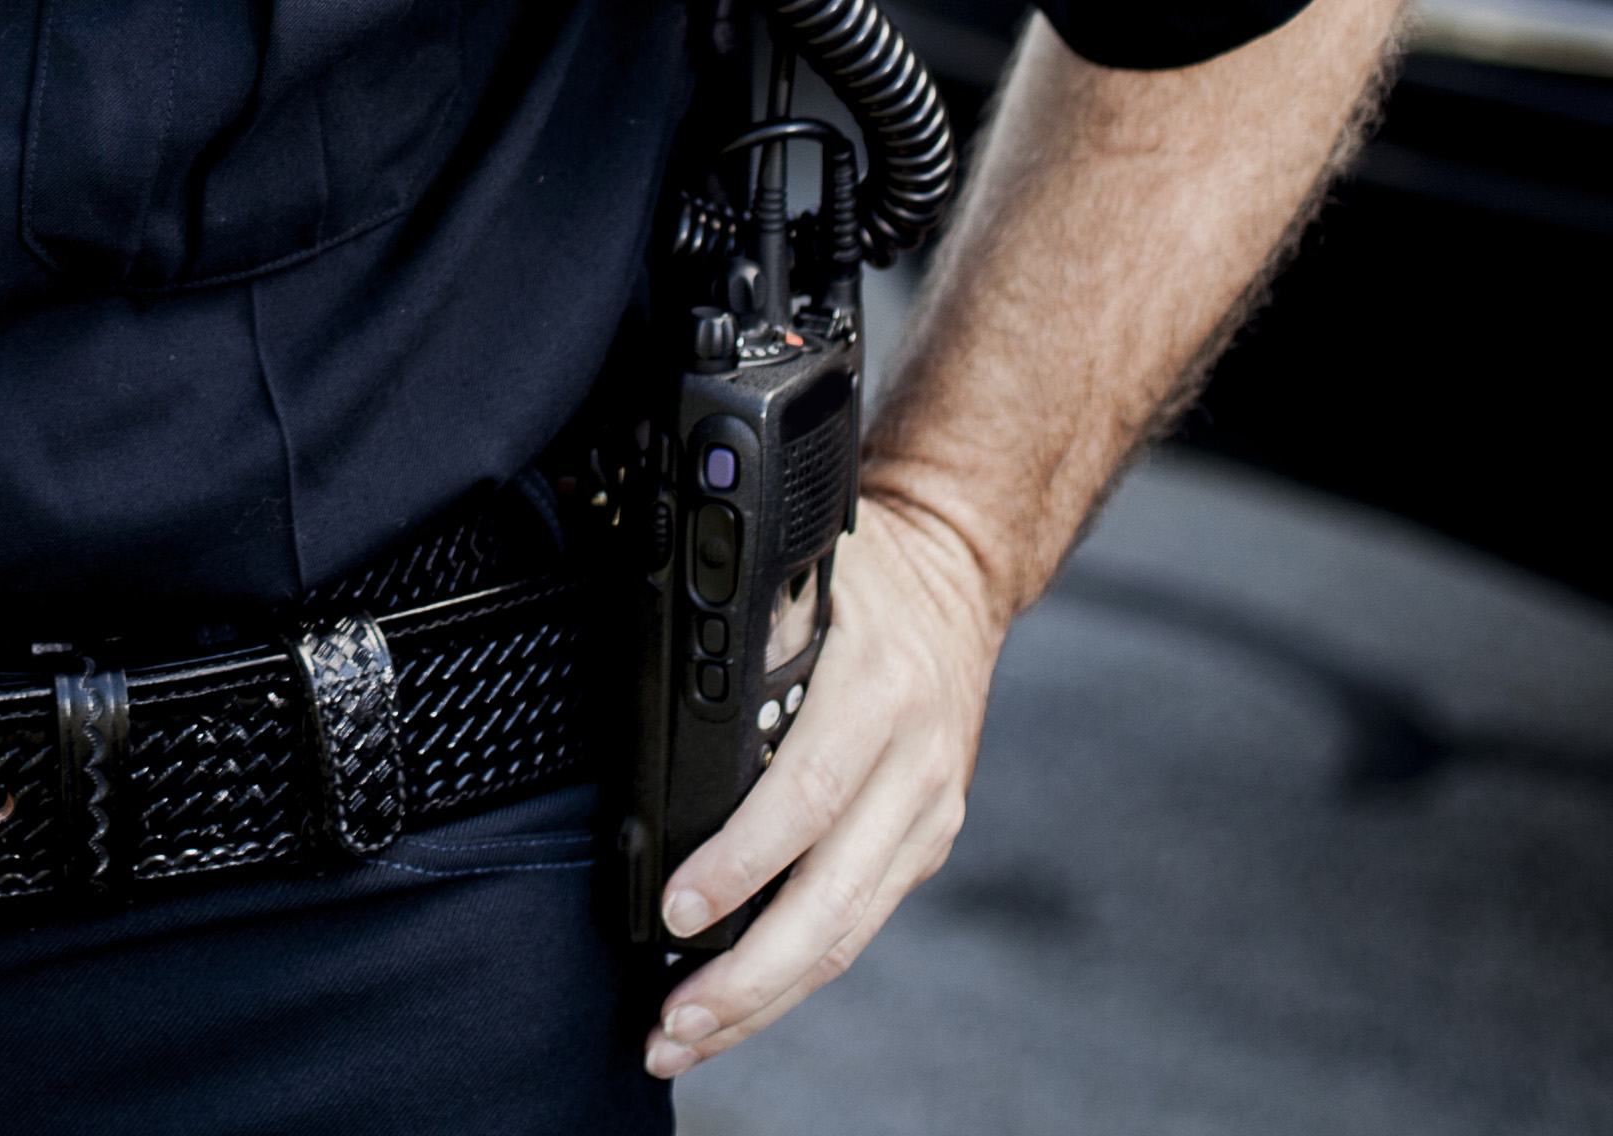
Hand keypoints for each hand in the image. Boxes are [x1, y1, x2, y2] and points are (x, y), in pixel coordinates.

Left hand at [641, 491, 1005, 1080]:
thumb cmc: (861, 575)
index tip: (676, 908)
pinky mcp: (926, 841)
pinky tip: (743, 1002)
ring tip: (687, 1037)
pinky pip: (860, 922)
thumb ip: (743, 633)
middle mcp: (914, 762)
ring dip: (765, 998)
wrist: (959, 575)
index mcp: (878, 688)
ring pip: (847, 930)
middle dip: (747, 976)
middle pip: (832, 899)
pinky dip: (798, 973)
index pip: (806, 795)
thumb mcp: (800, 574)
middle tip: (671, 1022)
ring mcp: (928, 810)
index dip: (741, 863)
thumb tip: (653, 684)